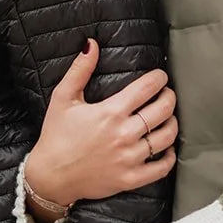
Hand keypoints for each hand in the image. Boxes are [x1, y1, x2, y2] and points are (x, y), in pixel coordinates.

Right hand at [23, 40, 177, 211]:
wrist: (50, 176)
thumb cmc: (56, 135)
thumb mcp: (63, 98)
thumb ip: (80, 70)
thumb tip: (91, 44)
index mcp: (110, 112)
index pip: (147, 88)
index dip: (159, 78)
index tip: (161, 76)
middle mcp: (123, 134)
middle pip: (163, 110)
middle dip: (169, 97)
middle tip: (167, 94)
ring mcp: (129, 158)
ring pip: (166, 137)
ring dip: (172, 124)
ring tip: (168, 118)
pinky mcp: (130, 179)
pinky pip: (161, 168)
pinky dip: (169, 157)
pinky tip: (167, 148)